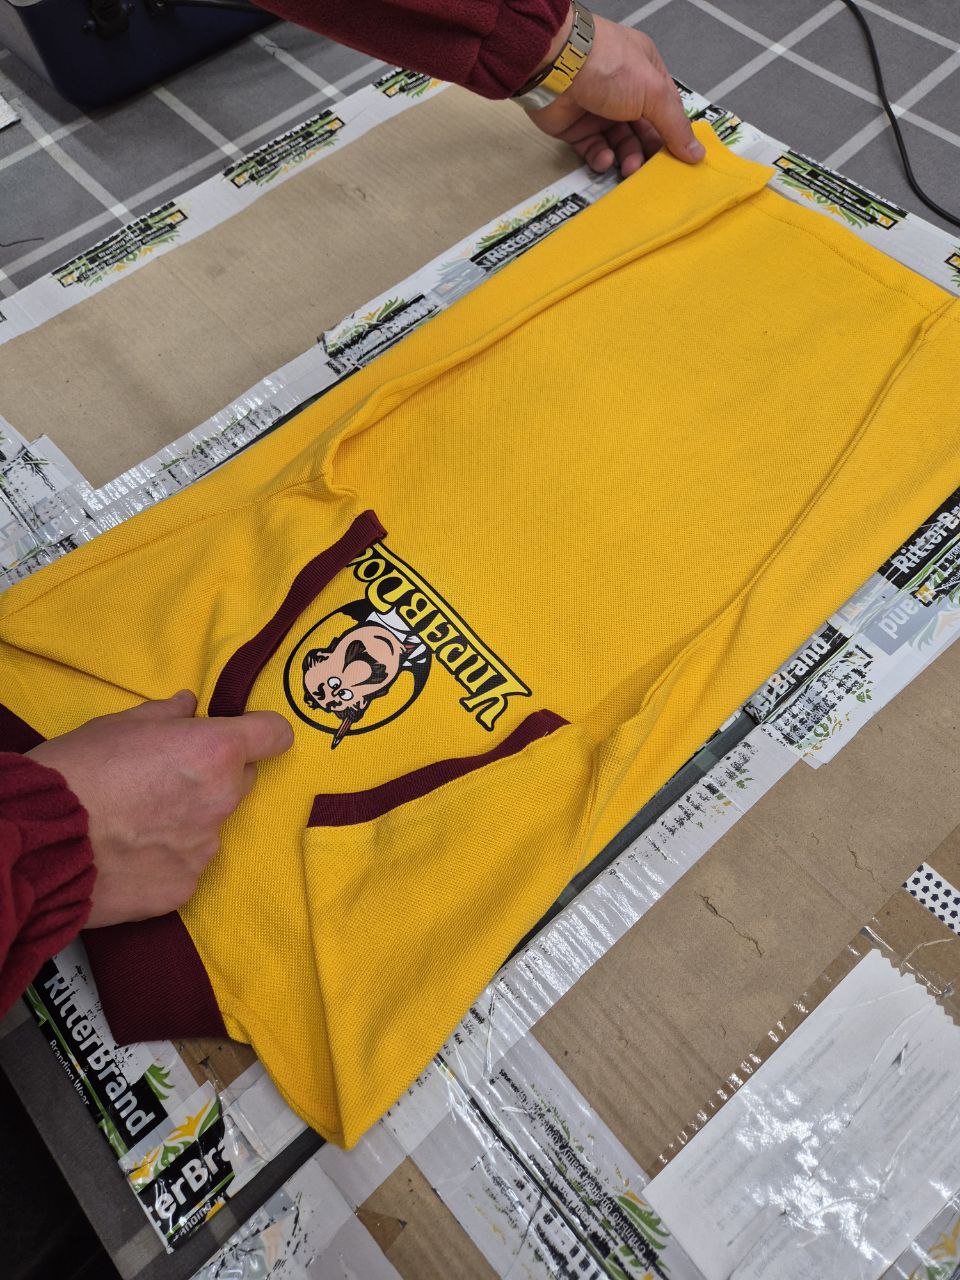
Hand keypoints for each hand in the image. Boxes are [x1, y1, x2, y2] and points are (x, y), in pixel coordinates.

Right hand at [28, 690, 293, 927]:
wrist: (42, 843)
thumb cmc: (77, 773)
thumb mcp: (117, 725)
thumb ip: (166, 714)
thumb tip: (190, 706)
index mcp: (214, 751)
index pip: (274, 735)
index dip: (259, 732)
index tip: (244, 735)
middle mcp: (222, 799)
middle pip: (239, 780)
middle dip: (212, 776)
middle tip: (163, 780)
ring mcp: (206, 848)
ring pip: (211, 825)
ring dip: (187, 820)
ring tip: (134, 822)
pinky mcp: (185, 887)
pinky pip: (187, 865)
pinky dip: (166, 859)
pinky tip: (128, 854)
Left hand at [525, 13, 704, 177]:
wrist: (558, 66)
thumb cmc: (610, 67)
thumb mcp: (654, 93)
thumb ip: (675, 126)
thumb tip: (697, 153)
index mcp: (647, 74)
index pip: (667, 111)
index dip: (673, 136)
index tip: (680, 162)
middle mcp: (624, 91)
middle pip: (644, 131)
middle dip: (648, 153)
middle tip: (651, 172)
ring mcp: (600, 110)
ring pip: (620, 144)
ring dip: (626, 158)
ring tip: (627, 168)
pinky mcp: (577, 128)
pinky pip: (594, 150)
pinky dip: (601, 159)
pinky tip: (604, 160)